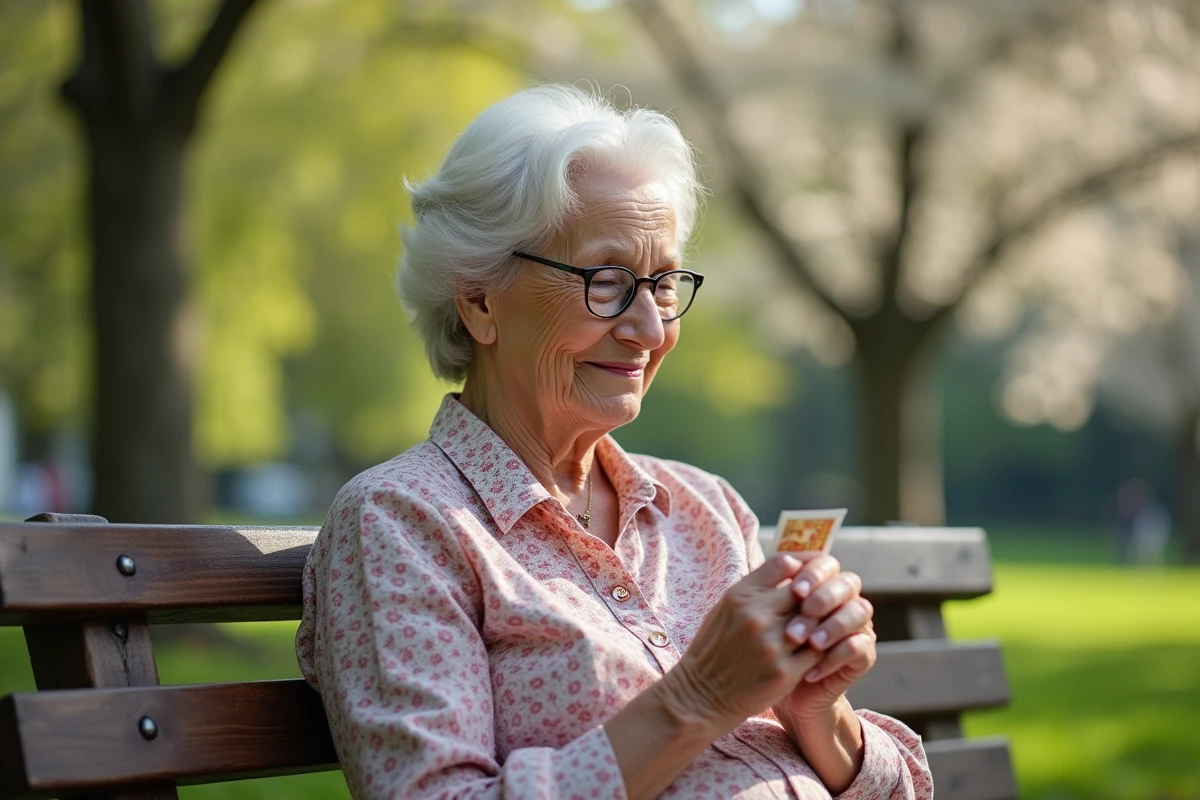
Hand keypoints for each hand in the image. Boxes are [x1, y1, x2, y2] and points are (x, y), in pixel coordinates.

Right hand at [663, 554, 825, 733]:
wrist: (701, 696)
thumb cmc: (715, 649)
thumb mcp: (725, 608)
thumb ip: (756, 588)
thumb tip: (793, 567)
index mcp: (740, 595)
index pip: (786, 563)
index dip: (804, 567)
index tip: (810, 578)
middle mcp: (756, 615)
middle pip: (807, 592)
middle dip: (818, 597)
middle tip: (823, 605)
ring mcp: (772, 644)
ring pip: (818, 622)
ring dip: (823, 625)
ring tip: (823, 629)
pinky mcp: (784, 673)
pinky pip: (819, 653)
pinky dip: (824, 650)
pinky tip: (820, 651)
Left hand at [775, 554, 876, 722]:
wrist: (776, 686)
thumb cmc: (769, 645)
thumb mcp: (766, 616)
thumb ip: (774, 589)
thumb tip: (784, 563)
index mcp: (821, 583)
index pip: (827, 564)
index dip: (815, 573)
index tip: (796, 589)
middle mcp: (843, 600)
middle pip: (849, 582)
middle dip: (827, 595)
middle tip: (807, 611)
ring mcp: (857, 625)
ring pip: (860, 611)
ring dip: (834, 625)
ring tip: (810, 642)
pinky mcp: (863, 654)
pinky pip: (859, 647)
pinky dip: (835, 656)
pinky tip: (811, 669)